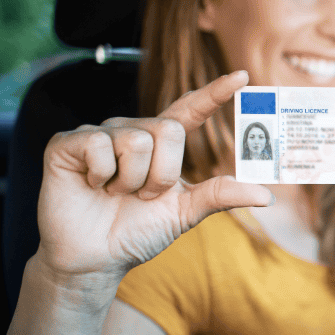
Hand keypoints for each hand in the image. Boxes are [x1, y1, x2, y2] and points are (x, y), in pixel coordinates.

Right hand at [35, 71, 273, 280]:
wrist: (95, 258)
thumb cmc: (138, 231)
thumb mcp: (185, 212)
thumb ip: (221, 196)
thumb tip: (267, 195)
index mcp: (162, 143)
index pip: (191, 109)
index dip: (215, 92)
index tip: (242, 76)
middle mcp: (133, 130)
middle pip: (169, 130)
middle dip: (163, 174)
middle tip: (142, 196)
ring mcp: (100, 133)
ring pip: (138, 141)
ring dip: (133, 180)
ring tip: (115, 193)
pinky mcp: (68, 142)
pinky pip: (101, 145)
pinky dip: (104, 176)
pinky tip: (92, 186)